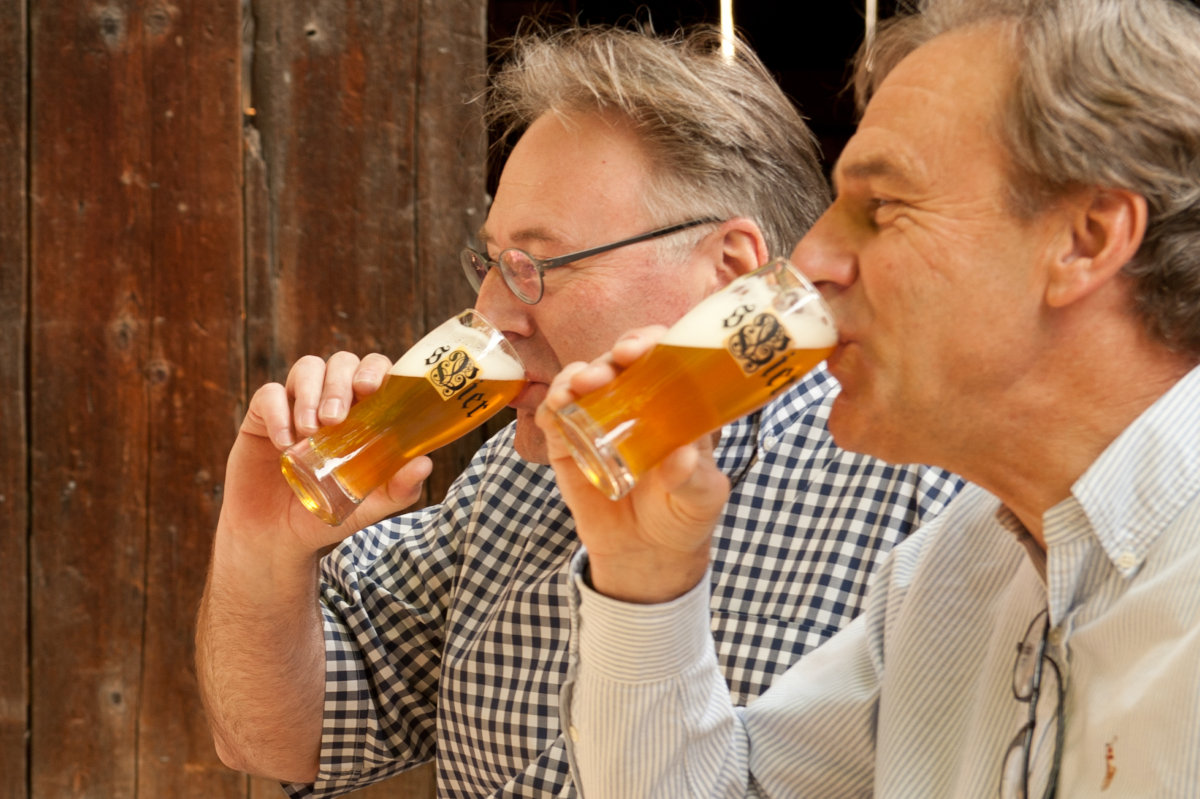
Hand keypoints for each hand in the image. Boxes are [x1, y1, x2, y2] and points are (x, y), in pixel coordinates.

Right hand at [221, 352, 431, 560]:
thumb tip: (424, 463)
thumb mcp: (370, 506)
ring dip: (309, 394)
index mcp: (362, 412)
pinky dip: (278, 413)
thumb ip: (399, 489)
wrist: (278, 537)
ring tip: (310, 431)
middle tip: (334, 419)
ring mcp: (296, 405)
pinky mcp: (262, 417)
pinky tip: (284, 443)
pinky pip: (269, 395)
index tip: (370, 388)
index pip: (373, 371)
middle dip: (339, 383)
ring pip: (306, 368)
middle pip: (341, 362)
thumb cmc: (329, 513)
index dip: (373, 369)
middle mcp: (331, 401)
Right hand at [536, 327, 728, 602]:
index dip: (656, 341)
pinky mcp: (568, 442)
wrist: (645, 553)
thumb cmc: (682, 516)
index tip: (646, 347)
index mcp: (676, 403)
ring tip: (579, 386)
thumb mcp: (700, 500)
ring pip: (584, 378)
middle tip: (616, 361)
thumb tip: (682, 456)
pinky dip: (551, 405)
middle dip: (616, 352)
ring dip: (579, 373)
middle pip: (622, 358)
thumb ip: (693, 479)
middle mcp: (636, 401)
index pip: (667, 356)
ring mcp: (598, 418)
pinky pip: (554, 415)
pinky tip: (554, 410)